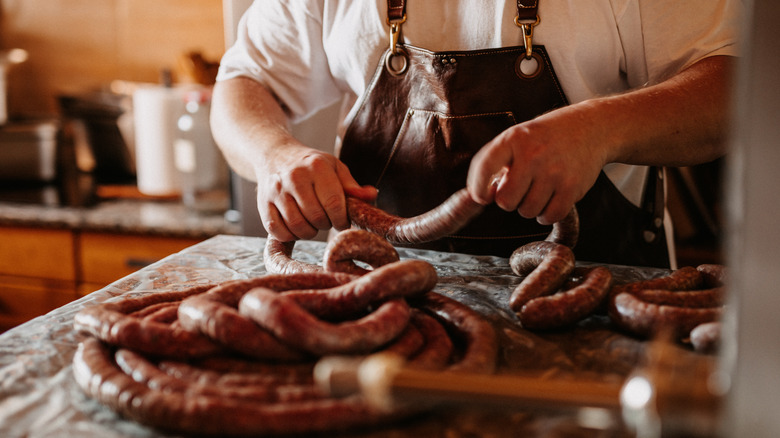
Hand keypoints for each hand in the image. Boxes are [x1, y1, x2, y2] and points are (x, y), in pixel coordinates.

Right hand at [256, 143, 376, 240]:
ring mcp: (276, 191)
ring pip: (297, 226)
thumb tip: (372, 196)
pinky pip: (278, 231)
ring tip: (313, 223)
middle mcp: (294, 177)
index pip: (334, 203)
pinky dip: (290, 235)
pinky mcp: (263, 204)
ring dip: (309, 232)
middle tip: (327, 220)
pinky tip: (296, 226)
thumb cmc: (311, 165)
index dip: (342, 219)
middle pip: (316, 217)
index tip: (343, 221)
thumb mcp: (334, 168)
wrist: (275, 154)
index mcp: (317, 167)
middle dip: (326, 224)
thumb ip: (352, 186)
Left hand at [466, 109, 605, 224]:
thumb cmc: (547, 137)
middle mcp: (533, 154)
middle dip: (509, 200)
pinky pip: (549, 216)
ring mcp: (554, 171)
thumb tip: (478, 196)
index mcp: (514, 139)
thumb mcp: (518, 137)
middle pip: (506, 201)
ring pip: (527, 211)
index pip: (485, 168)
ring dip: (529, 207)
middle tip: (520, 189)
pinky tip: (549, 200)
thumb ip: (495, 162)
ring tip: (538, 190)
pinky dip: (547, 214)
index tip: (482, 197)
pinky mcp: (572, 186)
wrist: (592, 128)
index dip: (478, 188)